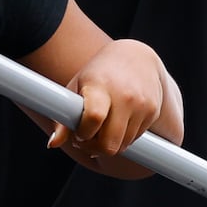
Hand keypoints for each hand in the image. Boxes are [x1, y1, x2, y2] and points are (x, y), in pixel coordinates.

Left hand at [51, 39, 170, 158]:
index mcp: (100, 86)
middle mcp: (124, 95)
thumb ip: (63, 119)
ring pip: (122, 145)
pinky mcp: (152, 111)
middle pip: (109, 143)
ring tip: (102, 128)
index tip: (79, 132)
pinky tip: (118, 121)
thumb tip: (53, 144)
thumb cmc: (98, 75)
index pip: (94, 118)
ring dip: (109, 144)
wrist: (135, 57)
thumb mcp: (76, 88)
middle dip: (95, 148)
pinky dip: (124, 137)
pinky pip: (135, 138)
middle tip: (87, 139)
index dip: (83, 134)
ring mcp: (142, 104)